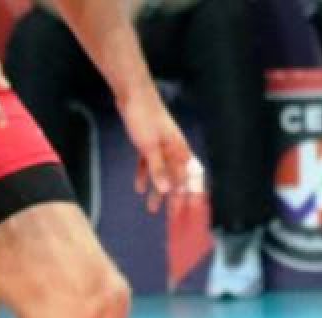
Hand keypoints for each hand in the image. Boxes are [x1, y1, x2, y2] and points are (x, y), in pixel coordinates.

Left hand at [119, 90, 204, 215]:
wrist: (134, 95)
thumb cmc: (144, 118)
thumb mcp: (149, 147)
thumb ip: (158, 168)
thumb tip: (167, 190)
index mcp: (179, 150)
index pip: (187, 180)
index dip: (186, 198)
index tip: (183, 215)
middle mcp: (174, 149)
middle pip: (176, 178)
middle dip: (173, 199)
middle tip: (170, 218)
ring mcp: (161, 146)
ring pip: (162, 173)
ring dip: (158, 191)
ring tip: (152, 209)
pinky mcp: (148, 142)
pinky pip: (149, 164)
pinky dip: (146, 176)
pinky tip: (139, 188)